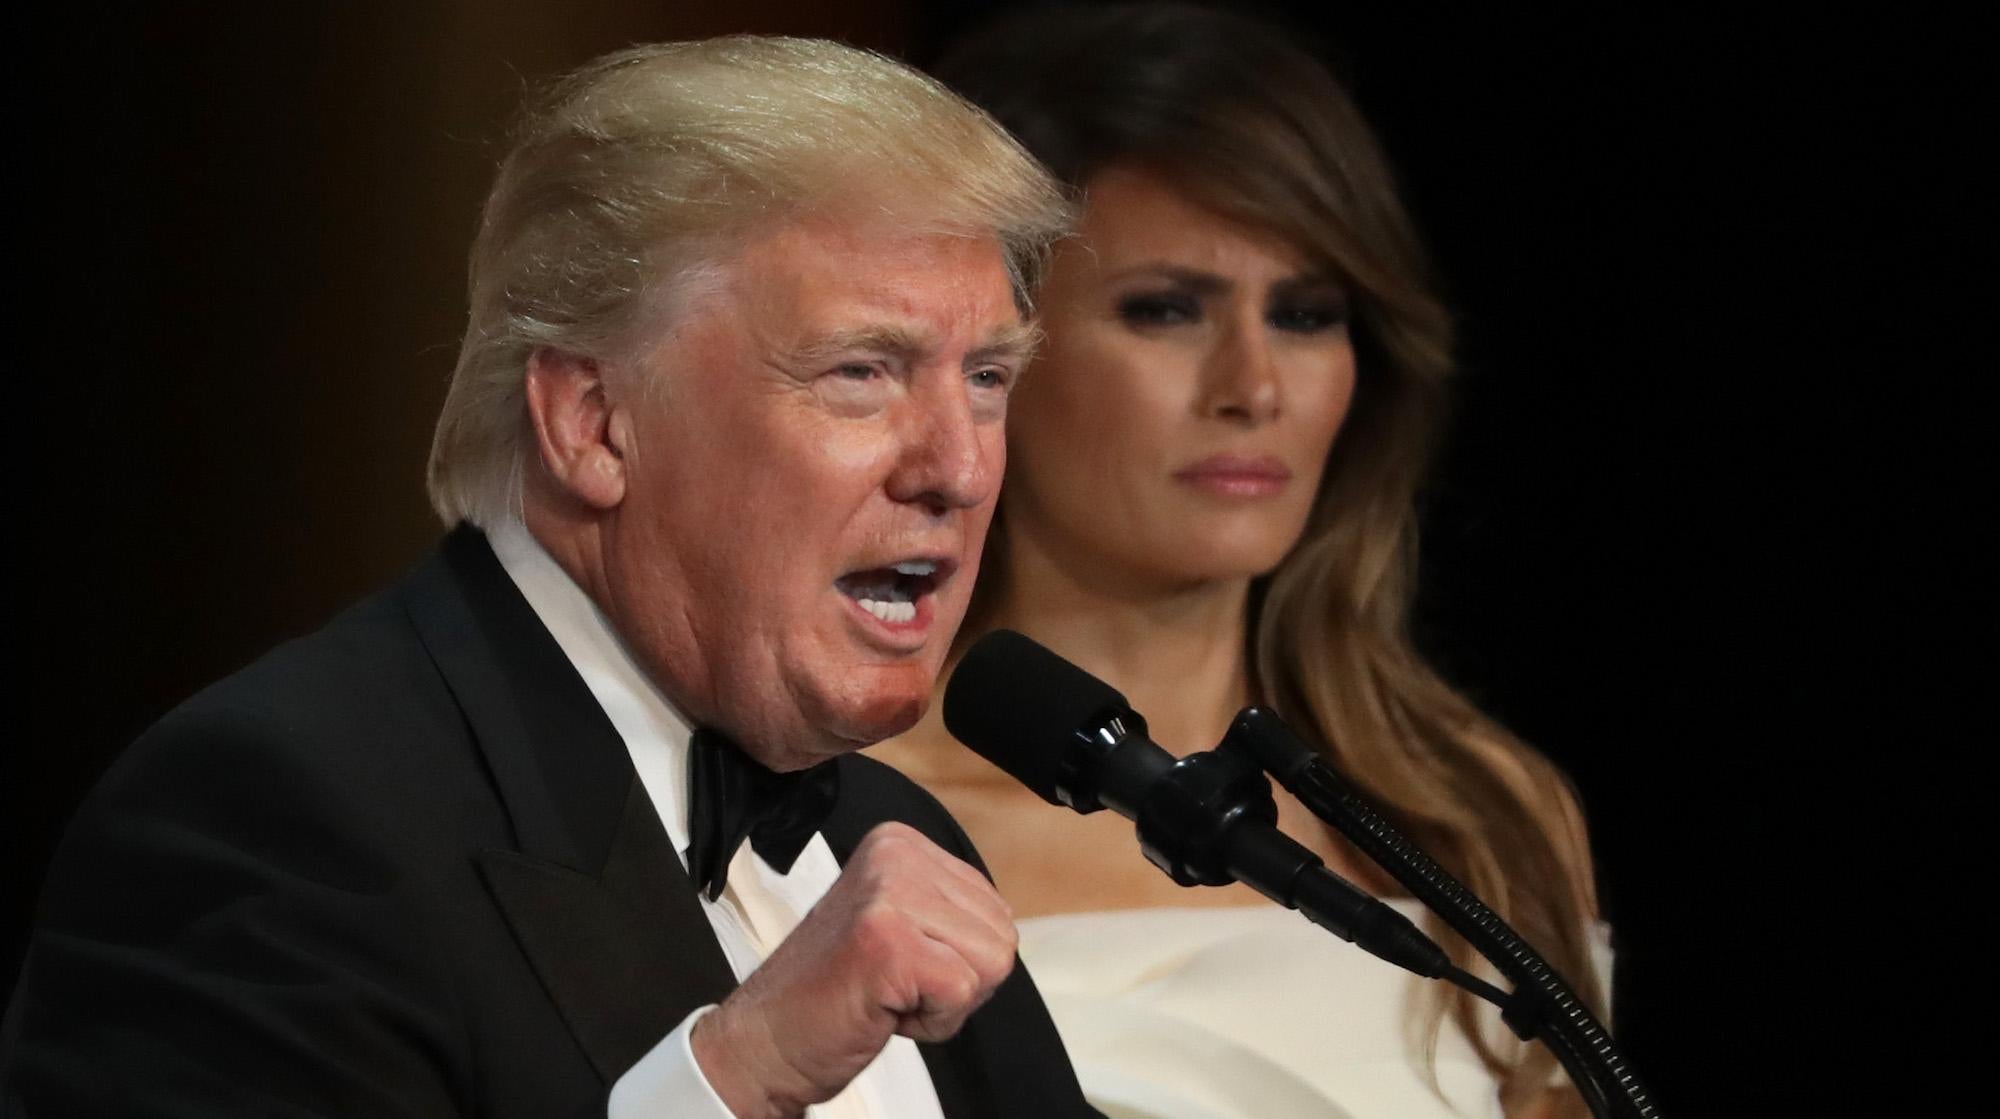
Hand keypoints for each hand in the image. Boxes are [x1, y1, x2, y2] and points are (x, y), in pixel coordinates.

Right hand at [690, 821, 1017, 1118]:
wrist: (767, 1039)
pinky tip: (885, 1007)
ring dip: (945, 1001)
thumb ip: (950, 912)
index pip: (994, 909)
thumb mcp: (899, 922)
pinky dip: (932, 1021)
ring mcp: (889, 894)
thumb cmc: (832, 992)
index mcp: (900, 844)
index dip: (959, 958)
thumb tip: (1005, 925)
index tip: (901, 963)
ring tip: (888, 991)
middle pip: (1000, 936)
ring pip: (990, 962)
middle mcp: (895, 856)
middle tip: (893, 983)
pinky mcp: (887, 940)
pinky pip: (963, 990)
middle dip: (958, 980)